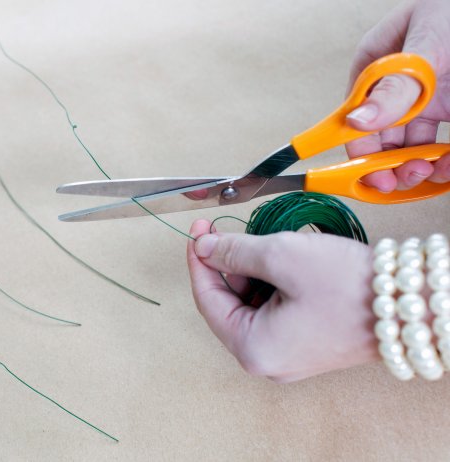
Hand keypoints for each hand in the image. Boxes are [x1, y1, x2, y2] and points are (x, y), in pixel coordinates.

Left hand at [187, 220, 379, 382]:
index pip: (207, 299)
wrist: (413, 303)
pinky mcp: (305, 343)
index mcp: (253, 349)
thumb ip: (235, 251)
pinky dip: (270, 283)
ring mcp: (287, 354)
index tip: (199, 232)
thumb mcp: (282, 256)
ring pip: (251, 305)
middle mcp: (266, 360)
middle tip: (224, 230)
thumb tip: (205, 247)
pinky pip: (273, 310)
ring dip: (250, 271)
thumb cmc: (351, 286)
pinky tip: (281, 261)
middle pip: (228, 303)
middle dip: (225, 264)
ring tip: (265, 244)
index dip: (199, 261)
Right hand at [346, 0, 449, 191]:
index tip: (372, 177)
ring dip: (417, 167)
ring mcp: (423, 102)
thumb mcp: (425, 46)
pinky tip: (449, 165)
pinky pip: (440, 147)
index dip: (359, 151)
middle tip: (406, 176)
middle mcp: (395, 92)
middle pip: (381, 142)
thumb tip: (358, 121)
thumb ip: (395, 86)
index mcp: (374, 71)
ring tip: (434, 170)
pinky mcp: (447, 109)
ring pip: (410, 149)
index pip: (356, 120)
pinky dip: (444, 163)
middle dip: (391, 166)